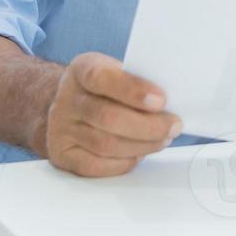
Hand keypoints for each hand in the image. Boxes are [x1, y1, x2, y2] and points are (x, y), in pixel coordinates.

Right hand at [38, 52, 182, 176]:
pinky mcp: (62, 154)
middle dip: (148, 125)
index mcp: (82, 70)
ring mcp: (61, 128)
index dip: (134, 90)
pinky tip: (139, 154)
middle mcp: (67, 99)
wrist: (70, 103)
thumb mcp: (117, 70)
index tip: (161, 100)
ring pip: (105, 144)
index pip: (103, 78)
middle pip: (108, 117)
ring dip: (141, 145)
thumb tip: (174, 100)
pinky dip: (123, 162)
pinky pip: (95, 166)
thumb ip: (139, 80)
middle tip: (173, 126)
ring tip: (162, 140)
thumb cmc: (104, 87)